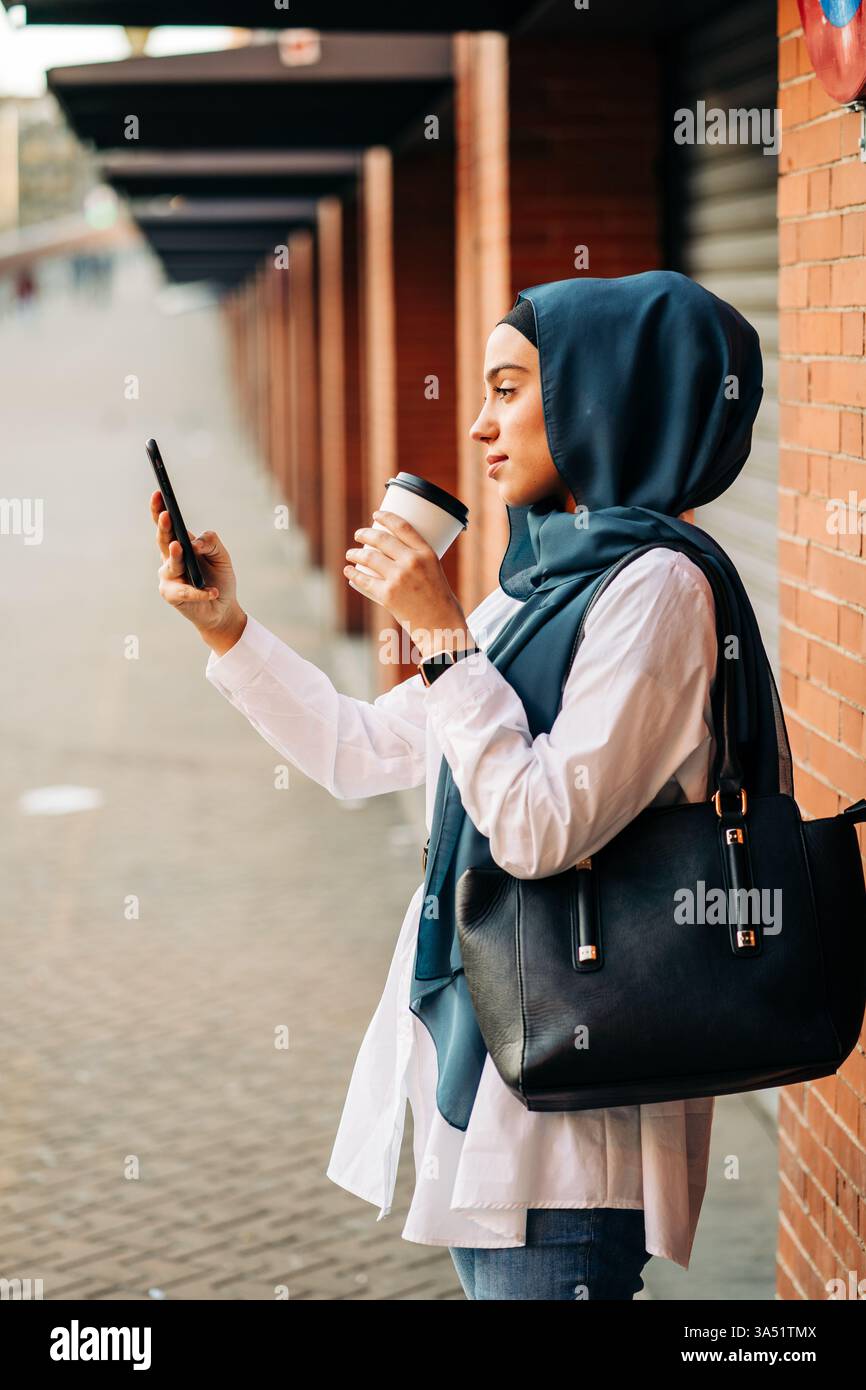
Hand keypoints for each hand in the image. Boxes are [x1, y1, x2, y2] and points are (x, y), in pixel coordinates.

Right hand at [150, 489, 245, 650]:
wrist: (223, 608)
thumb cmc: (220, 578)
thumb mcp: (222, 556)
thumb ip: (212, 543)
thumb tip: (196, 543)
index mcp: (180, 544)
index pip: (167, 525)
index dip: (160, 509)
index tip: (159, 493)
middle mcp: (170, 559)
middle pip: (163, 540)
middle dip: (163, 527)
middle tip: (165, 515)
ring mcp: (169, 577)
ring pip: (171, 564)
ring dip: (175, 556)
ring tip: (180, 547)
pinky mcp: (173, 596)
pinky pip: (185, 591)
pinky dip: (200, 592)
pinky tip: (211, 591)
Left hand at [344, 509, 471, 660]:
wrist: (442, 627)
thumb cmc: (442, 603)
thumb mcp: (436, 573)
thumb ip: (417, 564)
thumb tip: (395, 559)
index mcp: (427, 553)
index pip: (402, 526)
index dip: (386, 517)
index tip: (376, 514)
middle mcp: (412, 562)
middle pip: (381, 539)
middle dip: (365, 534)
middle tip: (359, 535)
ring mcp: (398, 578)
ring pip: (369, 557)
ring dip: (355, 553)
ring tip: (350, 553)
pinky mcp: (388, 595)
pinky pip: (364, 580)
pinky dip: (353, 574)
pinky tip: (349, 571)